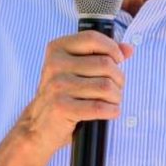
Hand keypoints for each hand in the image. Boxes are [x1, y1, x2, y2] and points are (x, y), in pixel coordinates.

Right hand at [17, 31, 133, 156]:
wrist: (38, 126)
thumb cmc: (62, 95)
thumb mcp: (76, 70)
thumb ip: (101, 55)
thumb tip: (128, 48)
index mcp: (57, 49)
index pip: (93, 38)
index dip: (112, 48)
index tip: (118, 60)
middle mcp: (55, 64)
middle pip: (105, 64)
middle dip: (118, 78)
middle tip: (115, 88)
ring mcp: (57, 86)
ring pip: (105, 86)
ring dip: (116, 96)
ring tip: (112, 101)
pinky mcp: (61, 107)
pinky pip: (99, 107)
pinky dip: (111, 110)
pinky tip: (110, 111)